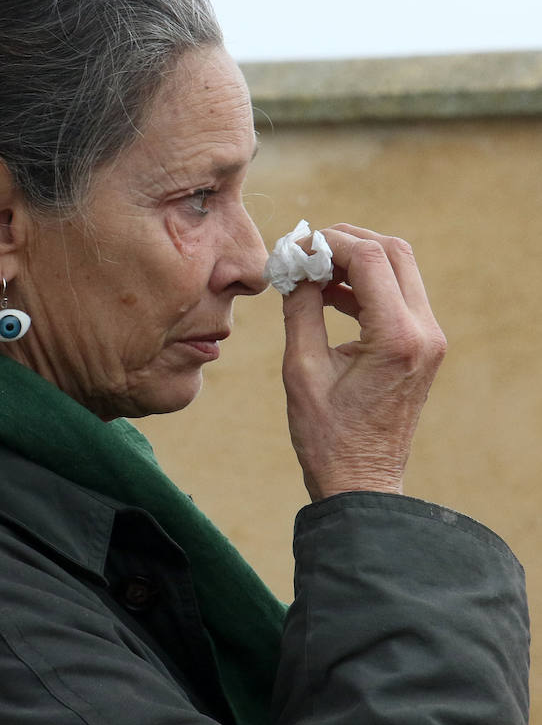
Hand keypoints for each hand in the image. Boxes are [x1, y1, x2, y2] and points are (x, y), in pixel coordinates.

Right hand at [279, 224, 446, 500]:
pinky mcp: (423, 347)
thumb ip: (300, 310)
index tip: (294, 248)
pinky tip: (328, 295)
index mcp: (396, 337)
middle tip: (304, 251)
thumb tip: (296, 267)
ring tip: (311, 272)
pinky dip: (364, 284)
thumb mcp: (301, 369)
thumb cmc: (326, 436)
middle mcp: (424, 332)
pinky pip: (398, 295)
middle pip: (394, 253)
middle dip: (346, 242)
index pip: (371, 258)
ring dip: (356, 261)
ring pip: (400, 269)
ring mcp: (430, 339)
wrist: (361, 482)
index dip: (329, 242)